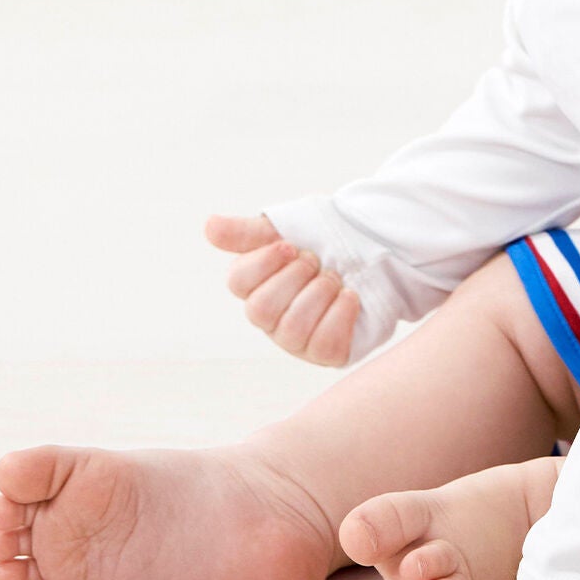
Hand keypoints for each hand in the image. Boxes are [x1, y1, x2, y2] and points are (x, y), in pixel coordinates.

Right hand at [205, 212, 361, 366]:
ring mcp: (296, 339)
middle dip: (295, 277)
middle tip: (316, 260)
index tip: (289, 246)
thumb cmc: (322, 240)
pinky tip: (349, 296)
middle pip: (262, 310)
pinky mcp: (325, 353)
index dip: (263, 263)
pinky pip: (323, 346)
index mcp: (255, 284)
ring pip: (292, 329)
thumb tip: (209, 226)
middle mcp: (270, 316)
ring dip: (319, 294)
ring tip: (335, 277)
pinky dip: (339, 315)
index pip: (238, 282)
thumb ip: (246, 232)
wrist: (370, 250)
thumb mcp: (285, 227)